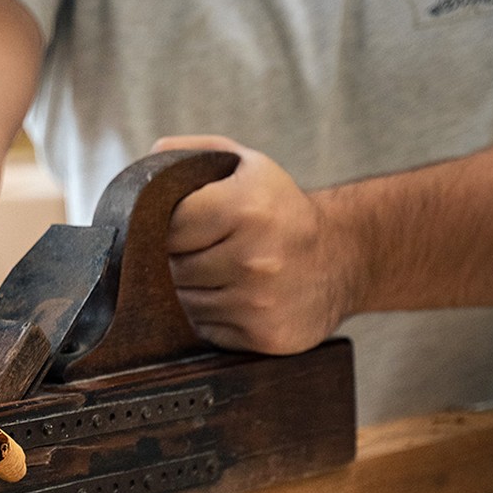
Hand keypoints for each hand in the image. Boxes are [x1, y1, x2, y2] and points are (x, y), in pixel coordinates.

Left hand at [154, 134, 360, 353]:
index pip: (166, 228)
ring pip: (183, 304)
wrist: (344, 256)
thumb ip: (192, 157)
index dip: (163, 229)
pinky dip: (209, 318)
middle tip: (202, 251)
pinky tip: (234, 299)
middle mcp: (254, 258)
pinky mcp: (263, 336)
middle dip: (175, 261)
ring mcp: (259, 303)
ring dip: (190, 292)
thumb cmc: (279, 210)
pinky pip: (205, 331)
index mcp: (245, 209)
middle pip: (170, 270)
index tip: (181, 228)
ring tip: (218, 274)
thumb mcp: (246, 167)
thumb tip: (148, 162)